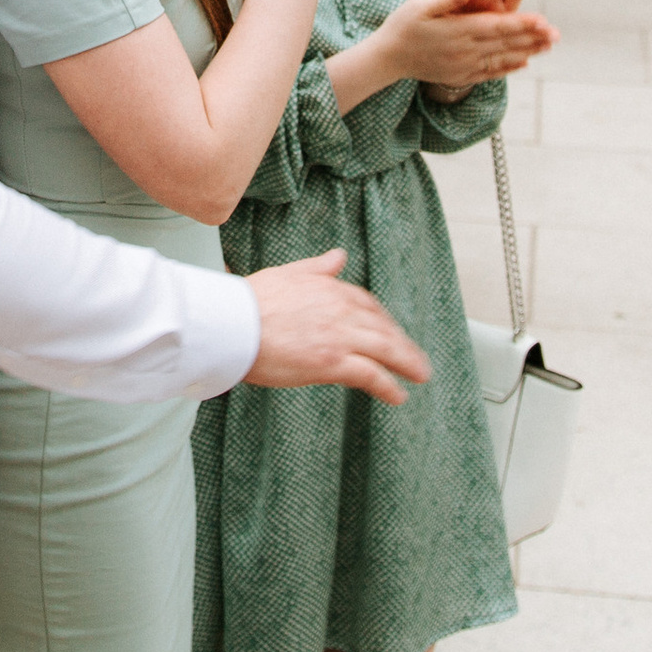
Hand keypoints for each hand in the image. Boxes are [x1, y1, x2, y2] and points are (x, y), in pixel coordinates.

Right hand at [244, 250, 429, 407]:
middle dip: (403, 344)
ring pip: (385, 349)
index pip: (367, 305)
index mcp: (330, 288)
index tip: (391, 333)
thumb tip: (340, 255)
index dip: (383, 321)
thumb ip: (318, 267)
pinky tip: (399, 395)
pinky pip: (370, 374)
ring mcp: (339, 337)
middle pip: (383, 328)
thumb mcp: (289, 273)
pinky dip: (389, 385)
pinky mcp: (331, 362)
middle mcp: (340, 310)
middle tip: (417, 360)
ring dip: (407, 363)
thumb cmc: (251, 300)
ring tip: (420, 376)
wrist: (232, 322)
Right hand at [384, 0, 556, 92]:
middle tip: (557, 35)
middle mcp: (465, 50)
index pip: (497, 26)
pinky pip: (490, 72)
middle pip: (506, 44)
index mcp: (458, 30)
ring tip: (548, 47)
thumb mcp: (417, 5)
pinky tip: (523, 64)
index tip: (543, 20)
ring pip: (502, 58)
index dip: (522, 24)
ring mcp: (464, 65)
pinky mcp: (460, 75)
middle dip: (533, 38)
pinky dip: (508, 68)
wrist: (388, 59)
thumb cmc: (401, 26)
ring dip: (527, 52)